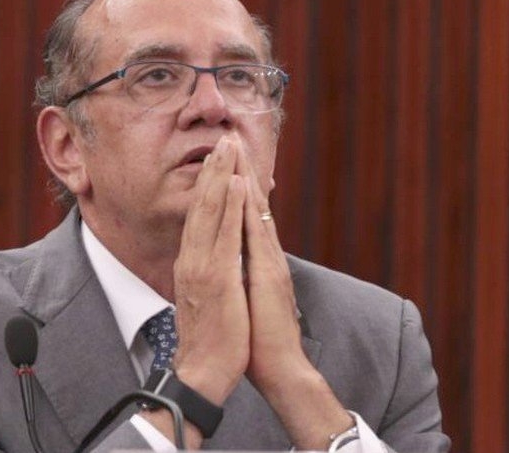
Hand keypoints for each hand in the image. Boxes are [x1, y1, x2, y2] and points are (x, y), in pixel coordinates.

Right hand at [170, 135, 249, 404]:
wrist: (204, 371)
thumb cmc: (211, 339)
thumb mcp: (207, 298)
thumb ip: (208, 273)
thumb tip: (216, 258)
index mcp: (192, 263)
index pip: (199, 215)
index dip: (208, 184)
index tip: (217, 158)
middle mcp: (192, 259)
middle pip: (201, 205)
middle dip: (212, 169)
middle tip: (222, 138)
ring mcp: (202, 267)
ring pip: (210, 211)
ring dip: (219, 176)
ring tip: (227, 146)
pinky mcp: (217, 278)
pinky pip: (224, 235)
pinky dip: (228, 206)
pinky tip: (235, 184)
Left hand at [234, 143, 356, 449]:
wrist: (281, 368)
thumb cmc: (261, 340)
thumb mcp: (250, 300)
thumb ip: (247, 278)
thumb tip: (237, 264)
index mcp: (260, 262)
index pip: (247, 217)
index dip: (237, 187)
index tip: (227, 160)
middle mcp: (266, 256)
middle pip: (252, 205)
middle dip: (240, 170)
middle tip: (230, 138)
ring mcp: (269, 262)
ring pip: (255, 212)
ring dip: (244, 178)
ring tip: (235, 148)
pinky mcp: (268, 274)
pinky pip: (255, 233)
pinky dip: (248, 208)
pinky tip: (242, 186)